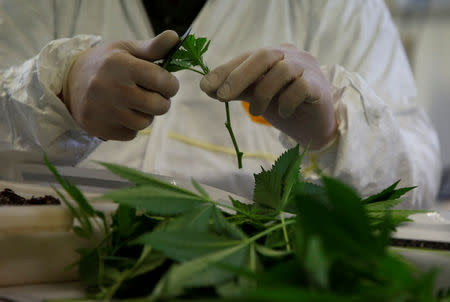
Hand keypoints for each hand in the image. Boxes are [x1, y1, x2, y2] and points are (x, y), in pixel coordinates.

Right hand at [63, 30, 179, 139]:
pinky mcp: (99, 128)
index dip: (171, 84)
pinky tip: (121, 113)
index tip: (167, 83)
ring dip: (146, 115)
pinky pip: (130, 134)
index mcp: (121, 65)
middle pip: (158, 106)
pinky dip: (131, 126)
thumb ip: (153, 47)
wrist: (69, 82)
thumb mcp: (126, 49)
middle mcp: (111, 88)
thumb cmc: (106, 63)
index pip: (162, 80)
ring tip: (136, 103)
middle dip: (163, 102)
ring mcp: (104, 111)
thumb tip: (175, 36)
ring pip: (145, 123)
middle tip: (155, 95)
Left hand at [200, 44, 336, 149]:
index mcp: (274, 54)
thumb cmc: (285, 107)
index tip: (206, 86)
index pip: (246, 57)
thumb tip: (208, 87)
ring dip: (263, 94)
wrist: (314, 127)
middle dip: (239, 76)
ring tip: (256, 112)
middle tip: (223, 96)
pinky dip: (286, 102)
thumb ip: (238, 90)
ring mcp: (307, 68)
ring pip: (281, 71)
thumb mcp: (257, 97)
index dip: (225, 70)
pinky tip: (282, 114)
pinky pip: (300, 88)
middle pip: (263, 56)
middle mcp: (291, 55)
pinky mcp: (319, 86)